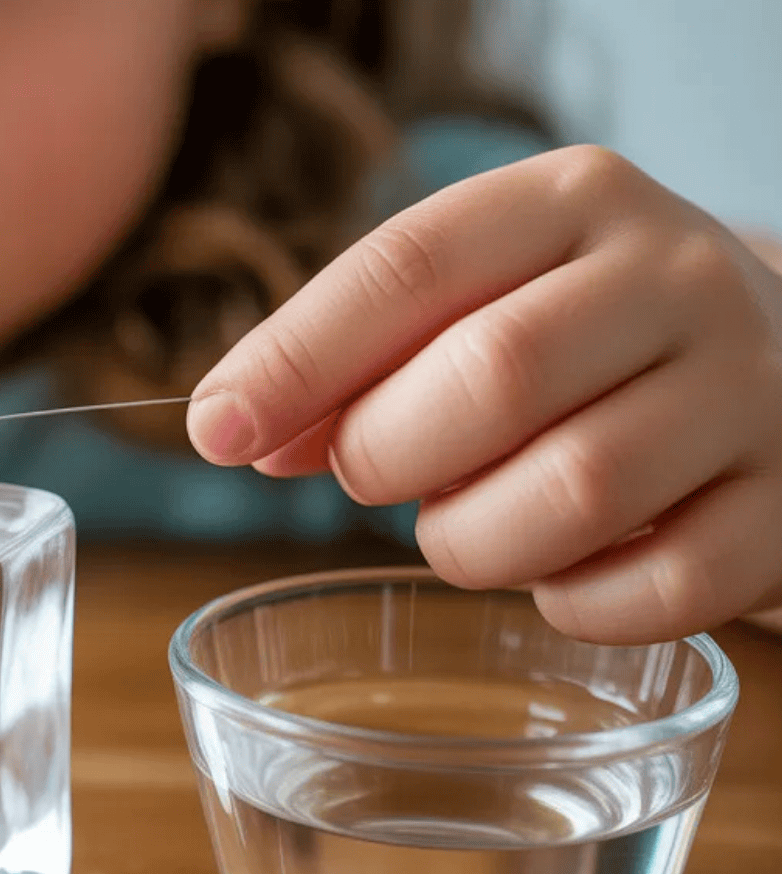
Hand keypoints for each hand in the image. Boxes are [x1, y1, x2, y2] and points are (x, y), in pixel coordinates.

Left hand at [188, 145, 781, 644]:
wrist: (780, 372)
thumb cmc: (576, 344)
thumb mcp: (472, 307)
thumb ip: (354, 360)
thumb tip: (233, 430)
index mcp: (572, 202)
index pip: (406, 266)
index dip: (293, 358)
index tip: (215, 431)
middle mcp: (675, 278)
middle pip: (490, 375)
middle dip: (389, 454)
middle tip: (373, 476)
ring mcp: (749, 392)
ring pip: (571, 492)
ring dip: (472, 540)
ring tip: (468, 525)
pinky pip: (653, 591)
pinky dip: (573, 605)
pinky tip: (563, 573)